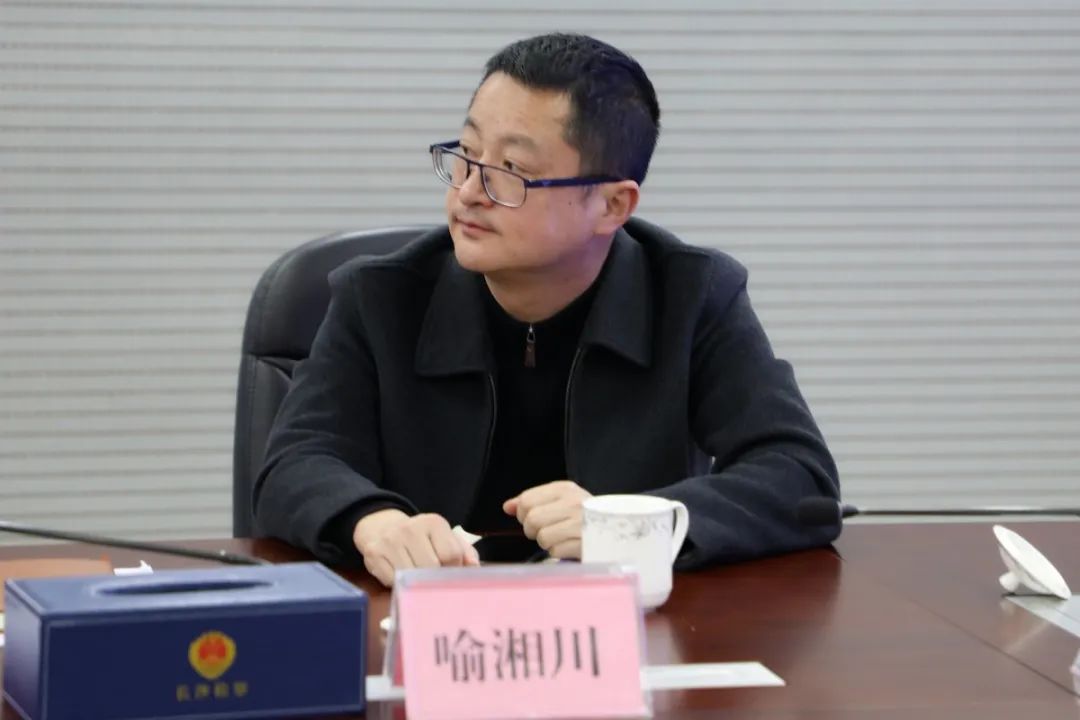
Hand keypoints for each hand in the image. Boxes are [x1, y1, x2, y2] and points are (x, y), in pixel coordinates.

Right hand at [352, 510, 479, 586]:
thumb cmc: (421, 538)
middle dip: (434, 579)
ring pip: (412, 576)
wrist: (382, 527)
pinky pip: (393, 582)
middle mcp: (410, 528)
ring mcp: (391, 541)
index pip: (451, 554)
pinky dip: (400, 585)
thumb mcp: (444, 538)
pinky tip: (401, 577)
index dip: (453, 569)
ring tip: (417, 578)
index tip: (449, 572)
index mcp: (433, 522)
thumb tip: (475, 568)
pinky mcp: (374, 554)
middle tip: (432, 580)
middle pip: (431, 567)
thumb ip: (464, 552)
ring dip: (416, 584)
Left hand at [503, 480, 591, 558]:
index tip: (535, 518)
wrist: (617, 532)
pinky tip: (571, 546)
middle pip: (531, 519)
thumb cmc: (583, 517)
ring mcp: (581, 522)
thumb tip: (508, 507)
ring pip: (542, 537)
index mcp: (566, 489)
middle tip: (549, 530)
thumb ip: (532, 501)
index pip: (527, 500)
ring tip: (562, 538)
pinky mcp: (585, 543)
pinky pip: (555, 551)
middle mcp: (575, 502)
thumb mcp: (560, 502)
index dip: (524, 514)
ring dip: (548, 543)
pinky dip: (559, 552)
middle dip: (534, 530)